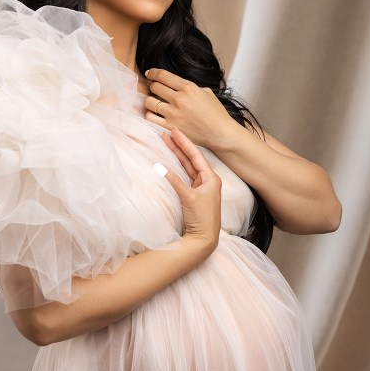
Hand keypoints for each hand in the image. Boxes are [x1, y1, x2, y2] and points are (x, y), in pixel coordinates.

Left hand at [143, 68, 234, 148]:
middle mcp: (179, 99)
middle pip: (154, 87)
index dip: (153, 73)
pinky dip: (150, 115)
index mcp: (188, 87)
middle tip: (155, 89)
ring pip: (149, 102)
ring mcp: (173, 114)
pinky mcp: (170, 127)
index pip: (163, 75)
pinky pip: (150, 118)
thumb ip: (189, 86)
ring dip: (150, 101)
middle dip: (153, 86)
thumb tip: (176, 84)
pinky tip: (154, 114)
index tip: (149, 73)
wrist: (220, 133)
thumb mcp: (206, 92)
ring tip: (154, 103)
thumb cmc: (216, 113)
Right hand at [154, 127, 221, 251]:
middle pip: (191, 159)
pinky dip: (176, 169)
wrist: (204, 239)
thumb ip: (174, 181)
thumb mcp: (188, 197)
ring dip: (177, 156)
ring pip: (187, 167)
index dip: (185, 143)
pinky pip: (185, 176)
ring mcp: (201, 188)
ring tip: (166, 143)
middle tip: (166, 134)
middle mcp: (207, 181)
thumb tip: (159, 167)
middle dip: (179, 147)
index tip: (175, 131)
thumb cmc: (201, 218)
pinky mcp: (194, 195)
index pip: (196, 155)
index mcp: (211, 178)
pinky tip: (169, 161)